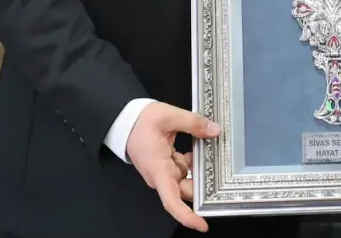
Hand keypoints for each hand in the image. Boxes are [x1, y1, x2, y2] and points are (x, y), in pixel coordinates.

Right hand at [126, 102, 219, 231]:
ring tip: (207, 149)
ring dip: (197, 169)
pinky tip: (196, 150)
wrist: (125, 120)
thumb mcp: (168, 116)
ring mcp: (162, 173)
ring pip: (186, 179)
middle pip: (185, 190)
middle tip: (215, 165)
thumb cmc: (141, 121)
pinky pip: (182, 171)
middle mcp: (160, 177)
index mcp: (159, 170)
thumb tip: (214, 131)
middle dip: (201, 181)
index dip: (187, 216)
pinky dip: (191, 163)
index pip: (171, 202)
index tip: (203, 224)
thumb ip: (193, 123)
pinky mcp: (165, 167)